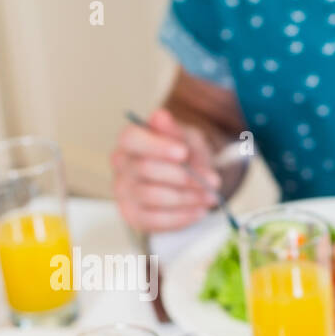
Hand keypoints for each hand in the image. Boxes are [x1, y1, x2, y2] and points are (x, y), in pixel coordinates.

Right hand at [110, 107, 220, 231]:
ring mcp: (124, 191)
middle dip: (183, 177)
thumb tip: (160, 116)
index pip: (132, 139)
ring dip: (187, 198)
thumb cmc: (185, 156)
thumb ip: (175, 131)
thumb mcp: (187, 139)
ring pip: (153, 196)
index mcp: (131, 141)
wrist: (192, 181)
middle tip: (212, 181)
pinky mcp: (134, 215)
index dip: (157, 146)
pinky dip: (182, 217)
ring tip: (210, 196)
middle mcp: (122, 165)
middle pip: (145, 169)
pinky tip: (199, 211)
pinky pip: (156, 220)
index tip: (183, 153)